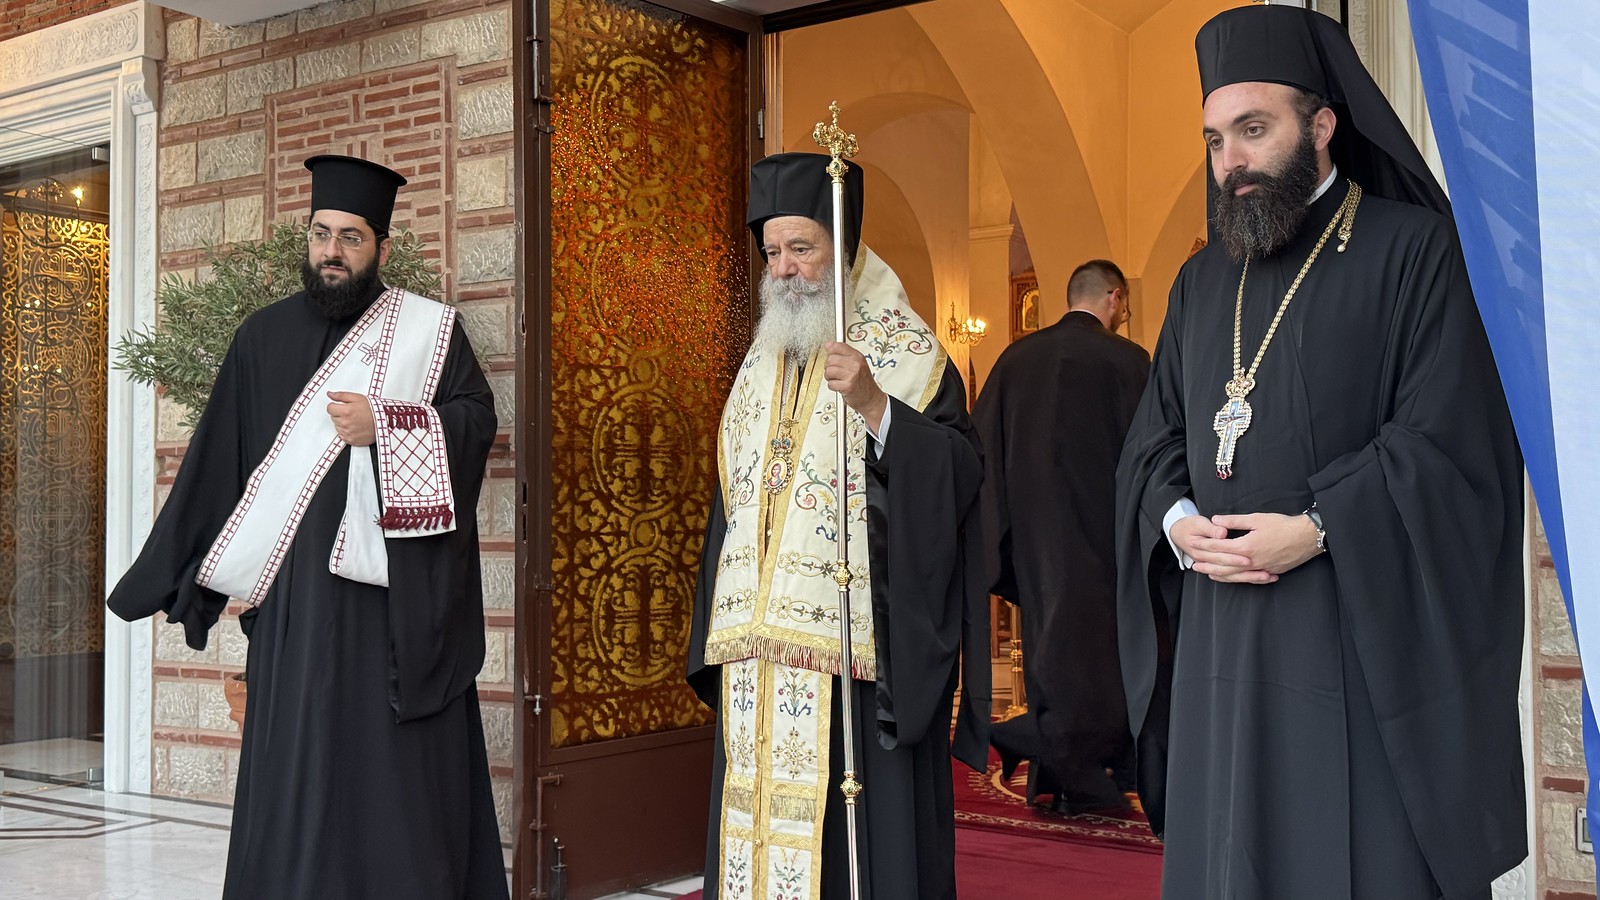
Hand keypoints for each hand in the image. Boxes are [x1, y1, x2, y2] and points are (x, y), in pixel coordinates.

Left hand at [327, 391, 375, 445]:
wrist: (384, 423)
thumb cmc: (373, 411)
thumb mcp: (357, 398)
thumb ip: (341, 395)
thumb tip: (330, 394)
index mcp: (346, 411)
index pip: (329, 408)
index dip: (335, 406)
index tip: (340, 406)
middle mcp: (345, 423)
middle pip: (333, 417)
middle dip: (340, 414)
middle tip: (351, 413)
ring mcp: (347, 432)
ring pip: (337, 426)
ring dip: (342, 423)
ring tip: (354, 420)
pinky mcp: (350, 440)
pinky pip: (341, 435)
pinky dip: (346, 431)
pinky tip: (354, 427)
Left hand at [823, 342, 887, 432]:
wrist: (871, 399)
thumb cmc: (863, 382)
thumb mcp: (857, 363)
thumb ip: (843, 353)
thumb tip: (828, 345)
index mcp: (857, 356)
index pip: (837, 346)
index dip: (831, 351)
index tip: (832, 356)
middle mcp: (855, 364)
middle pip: (830, 359)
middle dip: (829, 367)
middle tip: (836, 372)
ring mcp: (851, 375)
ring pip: (828, 371)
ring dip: (830, 378)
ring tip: (838, 380)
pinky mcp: (847, 386)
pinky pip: (830, 384)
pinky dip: (833, 387)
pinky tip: (840, 387)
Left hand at [1188, 512, 1321, 583]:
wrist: (1307, 537)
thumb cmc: (1283, 525)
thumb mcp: (1257, 519)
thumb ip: (1234, 521)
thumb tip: (1216, 521)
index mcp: (1246, 546)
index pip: (1219, 547)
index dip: (1204, 545)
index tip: (1192, 543)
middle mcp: (1251, 561)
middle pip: (1223, 565)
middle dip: (1207, 563)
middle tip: (1192, 564)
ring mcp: (1260, 569)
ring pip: (1235, 575)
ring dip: (1219, 574)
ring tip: (1206, 573)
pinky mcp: (1269, 572)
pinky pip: (1248, 578)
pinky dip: (1236, 579)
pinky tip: (1230, 577)